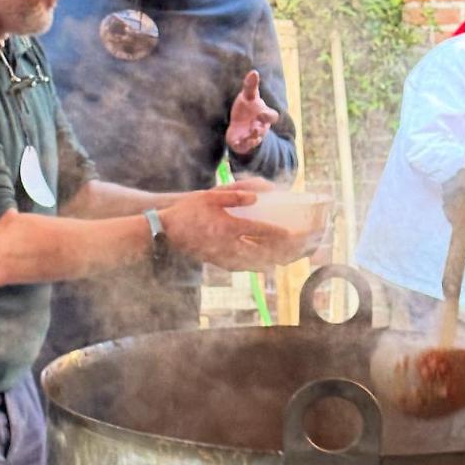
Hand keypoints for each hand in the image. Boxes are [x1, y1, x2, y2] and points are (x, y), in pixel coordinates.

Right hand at [160, 188, 313, 269]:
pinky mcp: (218, 262)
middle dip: (284, 251)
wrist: (165, 232)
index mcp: (228, 227)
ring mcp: (223, 257)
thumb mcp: (209, 196)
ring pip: (256, 264)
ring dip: (275, 261)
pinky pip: (244, 267)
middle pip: (263, 252)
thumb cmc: (187, 211)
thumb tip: (257, 197)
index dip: (280, 233)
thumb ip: (234, 196)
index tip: (295, 234)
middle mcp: (229, 245)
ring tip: (290, 258)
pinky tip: (267, 264)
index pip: (260, 231)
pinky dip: (259, 266)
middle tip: (299, 248)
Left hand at [226, 70, 278, 154]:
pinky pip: (244, 146)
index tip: (261, 113)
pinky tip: (236, 140)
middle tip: (256, 124)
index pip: (272, 117)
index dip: (268, 116)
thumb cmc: (245, 110)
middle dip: (260, 128)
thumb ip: (251, 86)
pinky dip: (241, 143)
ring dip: (253, 136)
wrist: (238, 127)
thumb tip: (254, 71)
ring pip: (255, 139)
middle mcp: (260, 128)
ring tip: (251, 132)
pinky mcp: (242, 144)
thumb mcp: (248, 97)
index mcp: (264, 116)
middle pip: (264, 130)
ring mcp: (252, 137)